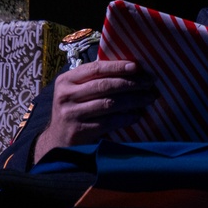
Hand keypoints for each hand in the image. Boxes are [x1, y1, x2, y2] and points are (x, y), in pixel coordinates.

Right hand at [34, 59, 157, 160]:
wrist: (58, 141)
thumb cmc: (75, 111)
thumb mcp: (77, 92)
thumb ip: (96, 80)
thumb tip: (132, 70)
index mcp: (66, 80)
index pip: (96, 68)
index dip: (118, 66)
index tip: (138, 66)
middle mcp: (66, 95)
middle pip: (105, 85)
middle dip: (131, 83)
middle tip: (150, 83)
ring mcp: (71, 114)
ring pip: (109, 103)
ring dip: (133, 100)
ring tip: (149, 98)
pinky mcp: (79, 131)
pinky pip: (108, 122)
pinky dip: (125, 118)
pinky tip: (137, 116)